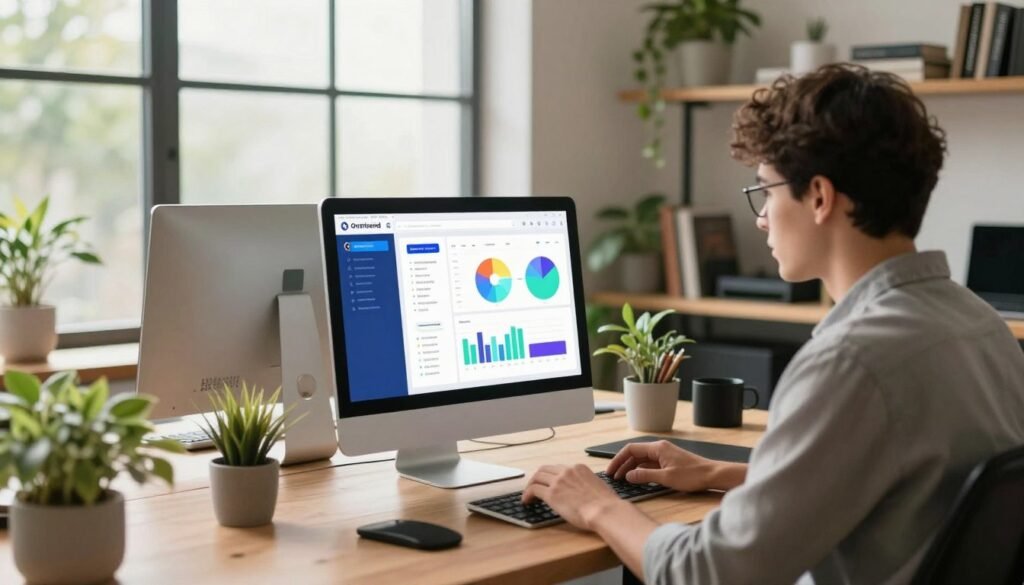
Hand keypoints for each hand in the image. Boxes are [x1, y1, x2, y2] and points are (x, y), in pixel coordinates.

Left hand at [522, 464, 623, 530]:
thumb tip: (585, 492)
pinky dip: (527, 494)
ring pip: (537, 477)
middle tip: (534, 487)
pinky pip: (533, 490)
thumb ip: (588, 485)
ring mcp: (558, 481)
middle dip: (538, 478)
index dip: (551, 476)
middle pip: (545, 469)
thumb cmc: (606, 504)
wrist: (604, 511)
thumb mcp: (598, 486)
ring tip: (528, 495)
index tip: (549, 483)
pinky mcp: (551, 494)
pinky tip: (526, 501)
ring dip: (530, 485)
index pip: (559, 468)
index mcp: (579, 468)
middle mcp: (567, 471)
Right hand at [606, 440, 729, 492]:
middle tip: (614, 478)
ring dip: (631, 469)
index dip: (618, 460)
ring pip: (642, 460)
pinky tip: (637, 480)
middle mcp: (660, 449)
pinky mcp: (669, 463)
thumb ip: (645, 476)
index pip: (631, 449)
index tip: (611, 471)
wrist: (713, 475)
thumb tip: (628, 476)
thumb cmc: (693, 475)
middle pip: (635, 454)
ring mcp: (664, 455)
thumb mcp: (666, 478)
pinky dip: (641, 471)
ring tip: (622, 480)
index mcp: (658, 448)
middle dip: (623, 465)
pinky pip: (650, 465)